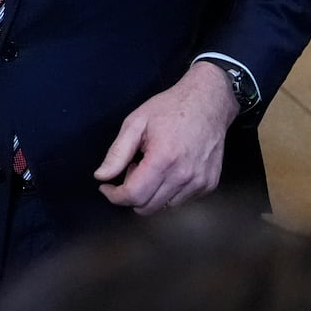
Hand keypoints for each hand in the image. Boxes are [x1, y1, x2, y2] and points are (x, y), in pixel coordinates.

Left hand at [94, 62, 237, 214]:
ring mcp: (200, 183)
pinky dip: (168, 192)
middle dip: (131, 194)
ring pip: (164, 207)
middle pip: (147, 207)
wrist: (208, 103)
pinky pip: (180, 200)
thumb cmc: (170, 108)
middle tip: (132, 168)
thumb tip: (101, 176)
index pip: (134, 196)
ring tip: (151, 166)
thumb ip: (117, 153)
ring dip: (151, 193)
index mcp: (163, 159)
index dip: (114, 196)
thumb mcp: (136, 123)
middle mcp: (184, 176)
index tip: (106, 186)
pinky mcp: (209, 185)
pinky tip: (168, 169)